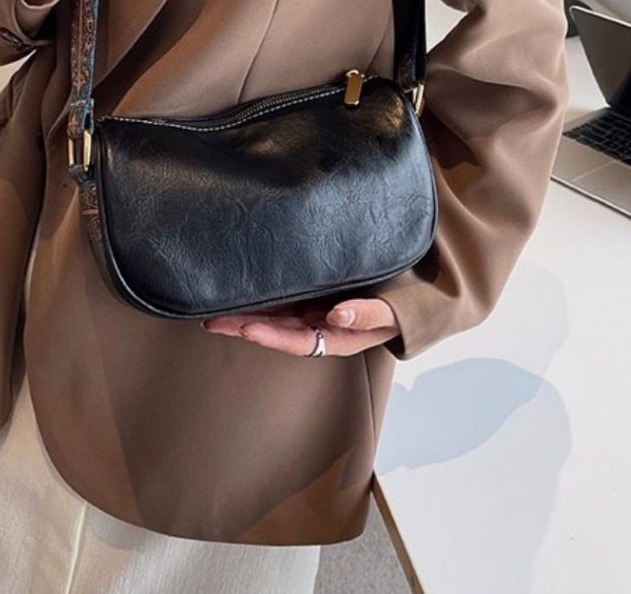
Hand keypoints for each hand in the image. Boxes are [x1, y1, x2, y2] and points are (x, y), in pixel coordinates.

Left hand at [200, 298, 399, 356]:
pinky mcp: (314, 291)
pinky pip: (285, 296)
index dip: (271, 336)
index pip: (298, 341)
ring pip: (276, 313)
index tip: (246, 327)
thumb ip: (369, 314)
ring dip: (247, 312)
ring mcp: (316, 309)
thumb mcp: (394, 312)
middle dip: (245, 325)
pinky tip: (242, 289)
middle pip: (278, 329)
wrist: (418, 293)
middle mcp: (321, 326)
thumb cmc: (407, 306)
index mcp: (337, 337)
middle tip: (212, 319)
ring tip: (214, 308)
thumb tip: (337, 315)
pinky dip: (264, 295)